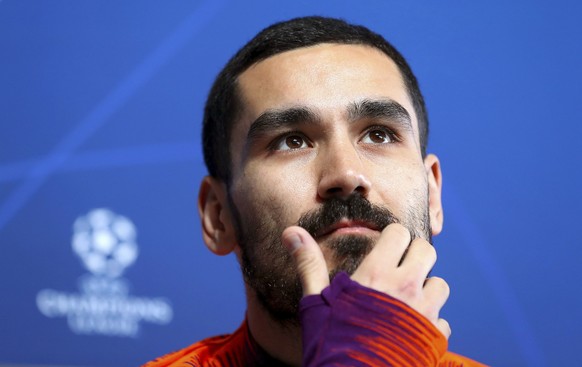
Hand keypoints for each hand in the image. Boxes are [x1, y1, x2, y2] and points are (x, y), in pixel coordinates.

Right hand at [282, 223, 450, 338]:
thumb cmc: (331, 343)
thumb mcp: (315, 301)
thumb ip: (309, 264)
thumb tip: (291, 231)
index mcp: (376, 274)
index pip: (399, 233)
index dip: (392, 237)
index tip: (385, 247)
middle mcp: (405, 288)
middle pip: (426, 251)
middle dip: (415, 255)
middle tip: (399, 268)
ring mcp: (423, 312)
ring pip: (440, 284)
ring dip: (427, 289)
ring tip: (407, 300)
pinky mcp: (433, 337)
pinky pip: (443, 321)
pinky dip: (431, 324)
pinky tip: (412, 331)